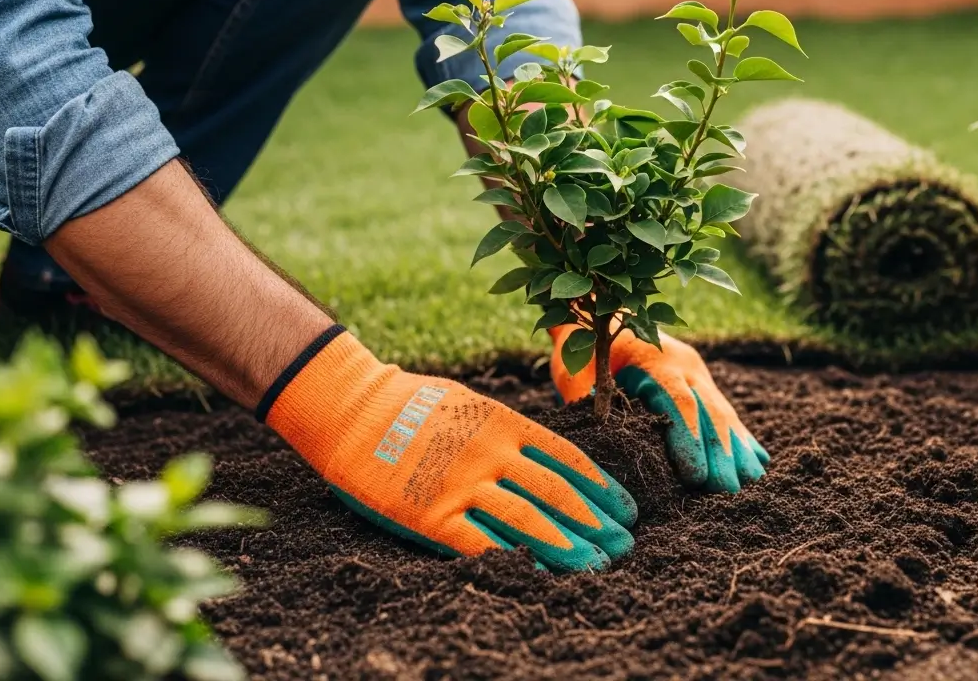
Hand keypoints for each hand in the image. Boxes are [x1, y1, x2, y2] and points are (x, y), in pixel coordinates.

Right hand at [260, 328, 635, 571]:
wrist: (351, 409)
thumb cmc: (410, 404)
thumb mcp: (470, 403)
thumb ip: (507, 431)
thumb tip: (546, 457)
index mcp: (504, 424)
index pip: (567, 460)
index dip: (601, 488)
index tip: (626, 510)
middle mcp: (491, 454)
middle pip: (556, 494)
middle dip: (596, 522)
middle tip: (624, 545)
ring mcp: (461, 485)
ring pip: (528, 521)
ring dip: (568, 545)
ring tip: (597, 565)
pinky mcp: (431, 515)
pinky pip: (481, 543)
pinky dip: (515, 560)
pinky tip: (540, 574)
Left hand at [550, 326, 769, 492]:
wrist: (600, 314)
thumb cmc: (583, 346)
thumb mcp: (577, 370)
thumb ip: (591, 402)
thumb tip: (602, 440)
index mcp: (655, 359)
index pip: (679, 402)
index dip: (689, 439)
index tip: (696, 477)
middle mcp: (685, 364)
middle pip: (709, 410)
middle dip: (721, 453)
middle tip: (729, 492)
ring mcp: (697, 373)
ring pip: (723, 412)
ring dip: (736, 449)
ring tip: (752, 482)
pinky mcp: (701, 383)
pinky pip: (724, 412)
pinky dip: (739, 438)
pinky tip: (756, 462)